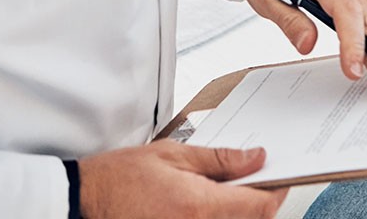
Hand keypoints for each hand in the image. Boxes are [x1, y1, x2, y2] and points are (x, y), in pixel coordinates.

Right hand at [77, 140, 287, 218]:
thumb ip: (219, 159)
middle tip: (255, 176)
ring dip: (241, 210)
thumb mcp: (174, 154)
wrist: (87, 201)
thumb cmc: (123, 176)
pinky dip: (222, 217)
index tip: (279, 174)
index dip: (275, 189)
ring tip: (231, 188)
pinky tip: (212, 202)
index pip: (259, 205)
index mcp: (199, 206)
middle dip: (260, 200)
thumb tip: (256, 157)